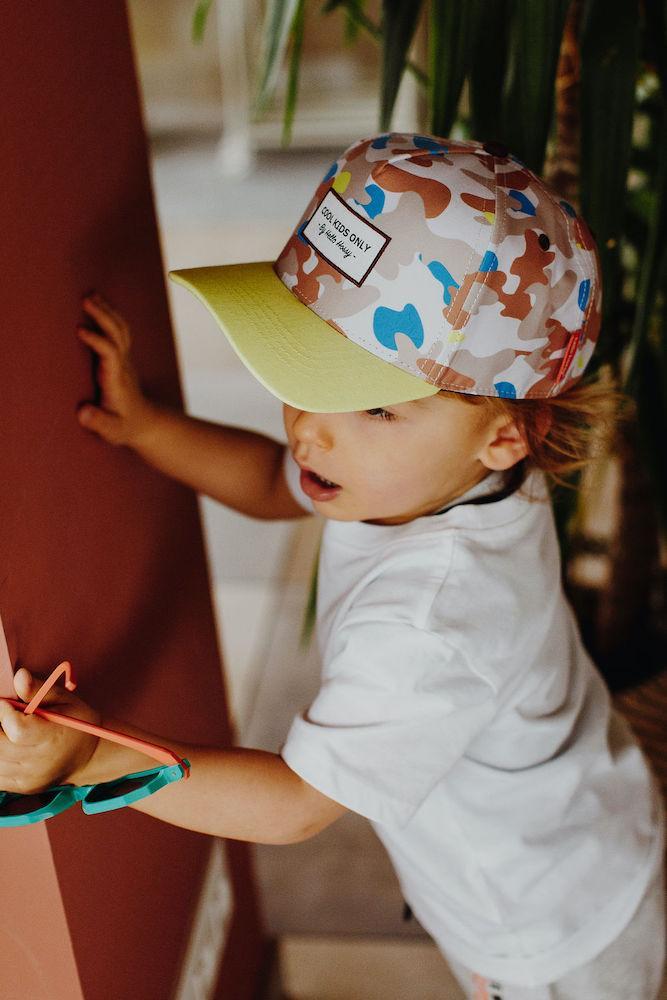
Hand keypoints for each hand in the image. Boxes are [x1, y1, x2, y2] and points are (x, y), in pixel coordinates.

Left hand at [0, 668, 100, 793]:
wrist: (90, 755)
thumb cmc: (77, 721)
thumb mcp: (64, 699)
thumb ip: (38, 689)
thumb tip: (19, 676)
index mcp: (53, 738)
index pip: (17, 728)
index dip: (4, 712)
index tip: (5, 703)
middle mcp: (40, 763)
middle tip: (4, 715)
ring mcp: (30, 779)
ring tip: (6, 730)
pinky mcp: (22, 788)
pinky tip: (6, 745)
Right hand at [76, 292, 157, 447]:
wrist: (145, 424)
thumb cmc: (124, 427)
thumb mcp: (112, 431)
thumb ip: (98, 421)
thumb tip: (83, 412)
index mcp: (117, 380)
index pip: (110, 353)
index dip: (97, 340)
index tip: (80, 330)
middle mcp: (123, 366)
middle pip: (118, 334)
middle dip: (104, 315)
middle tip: (86, 299)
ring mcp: (125, 360)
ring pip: (121, 330)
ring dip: (108, 311)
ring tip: (91, 295)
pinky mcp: (123, 358)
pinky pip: (119, 332)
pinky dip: (110, 316)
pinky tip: (99, 306)